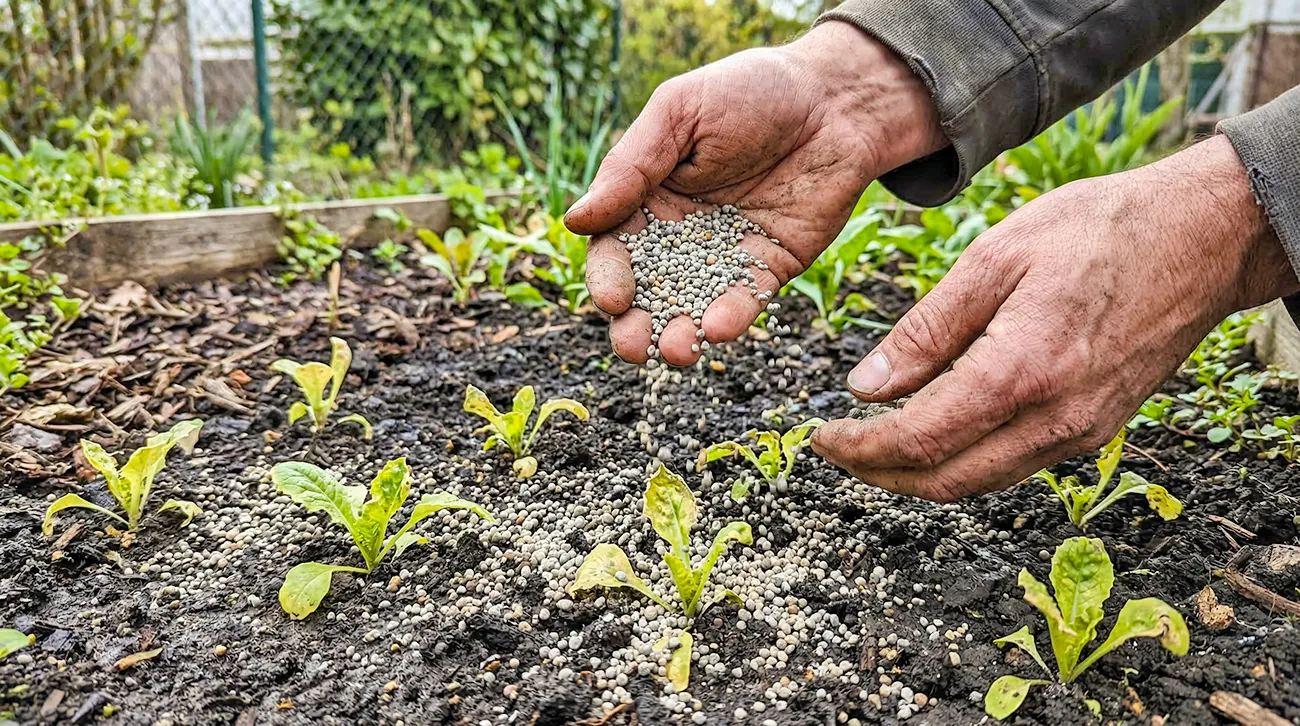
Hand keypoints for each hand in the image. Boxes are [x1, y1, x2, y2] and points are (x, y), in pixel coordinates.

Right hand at [564, 21, 944, 365]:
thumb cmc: (750, 91)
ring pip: (692, 307)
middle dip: (636, 325)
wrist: (836, 99)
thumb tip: (576, 220)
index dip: (608, 277)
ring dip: (679, 335)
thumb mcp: (679, 113)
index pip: (614, 248)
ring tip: (677, 351)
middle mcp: (679, 234)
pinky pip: (745, 301)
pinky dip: (730, 319)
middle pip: (647, 291)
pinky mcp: (768, 269)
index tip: (612, 299)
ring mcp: (724, 256)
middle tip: (632, 346)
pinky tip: (718, 329)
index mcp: (646, 197)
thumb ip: (631, 166)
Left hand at [812, 135, 1299, 501]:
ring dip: (918, 475)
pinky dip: (963, 462)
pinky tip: (935, 432)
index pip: (917, 440)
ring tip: (873, 445)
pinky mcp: (1096, 429)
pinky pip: (1013, 466)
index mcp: (1021, 371)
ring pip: (979, 482)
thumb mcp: (994, 258)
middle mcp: (1055, 419)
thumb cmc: (1099, 231)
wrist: (1203, 237)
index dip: (858, 450)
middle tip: (837, 450)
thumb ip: (925, 331)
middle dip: (879, 475)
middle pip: (944, 482)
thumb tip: (864, 388)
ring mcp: (1082, 433)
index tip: (820, 437)